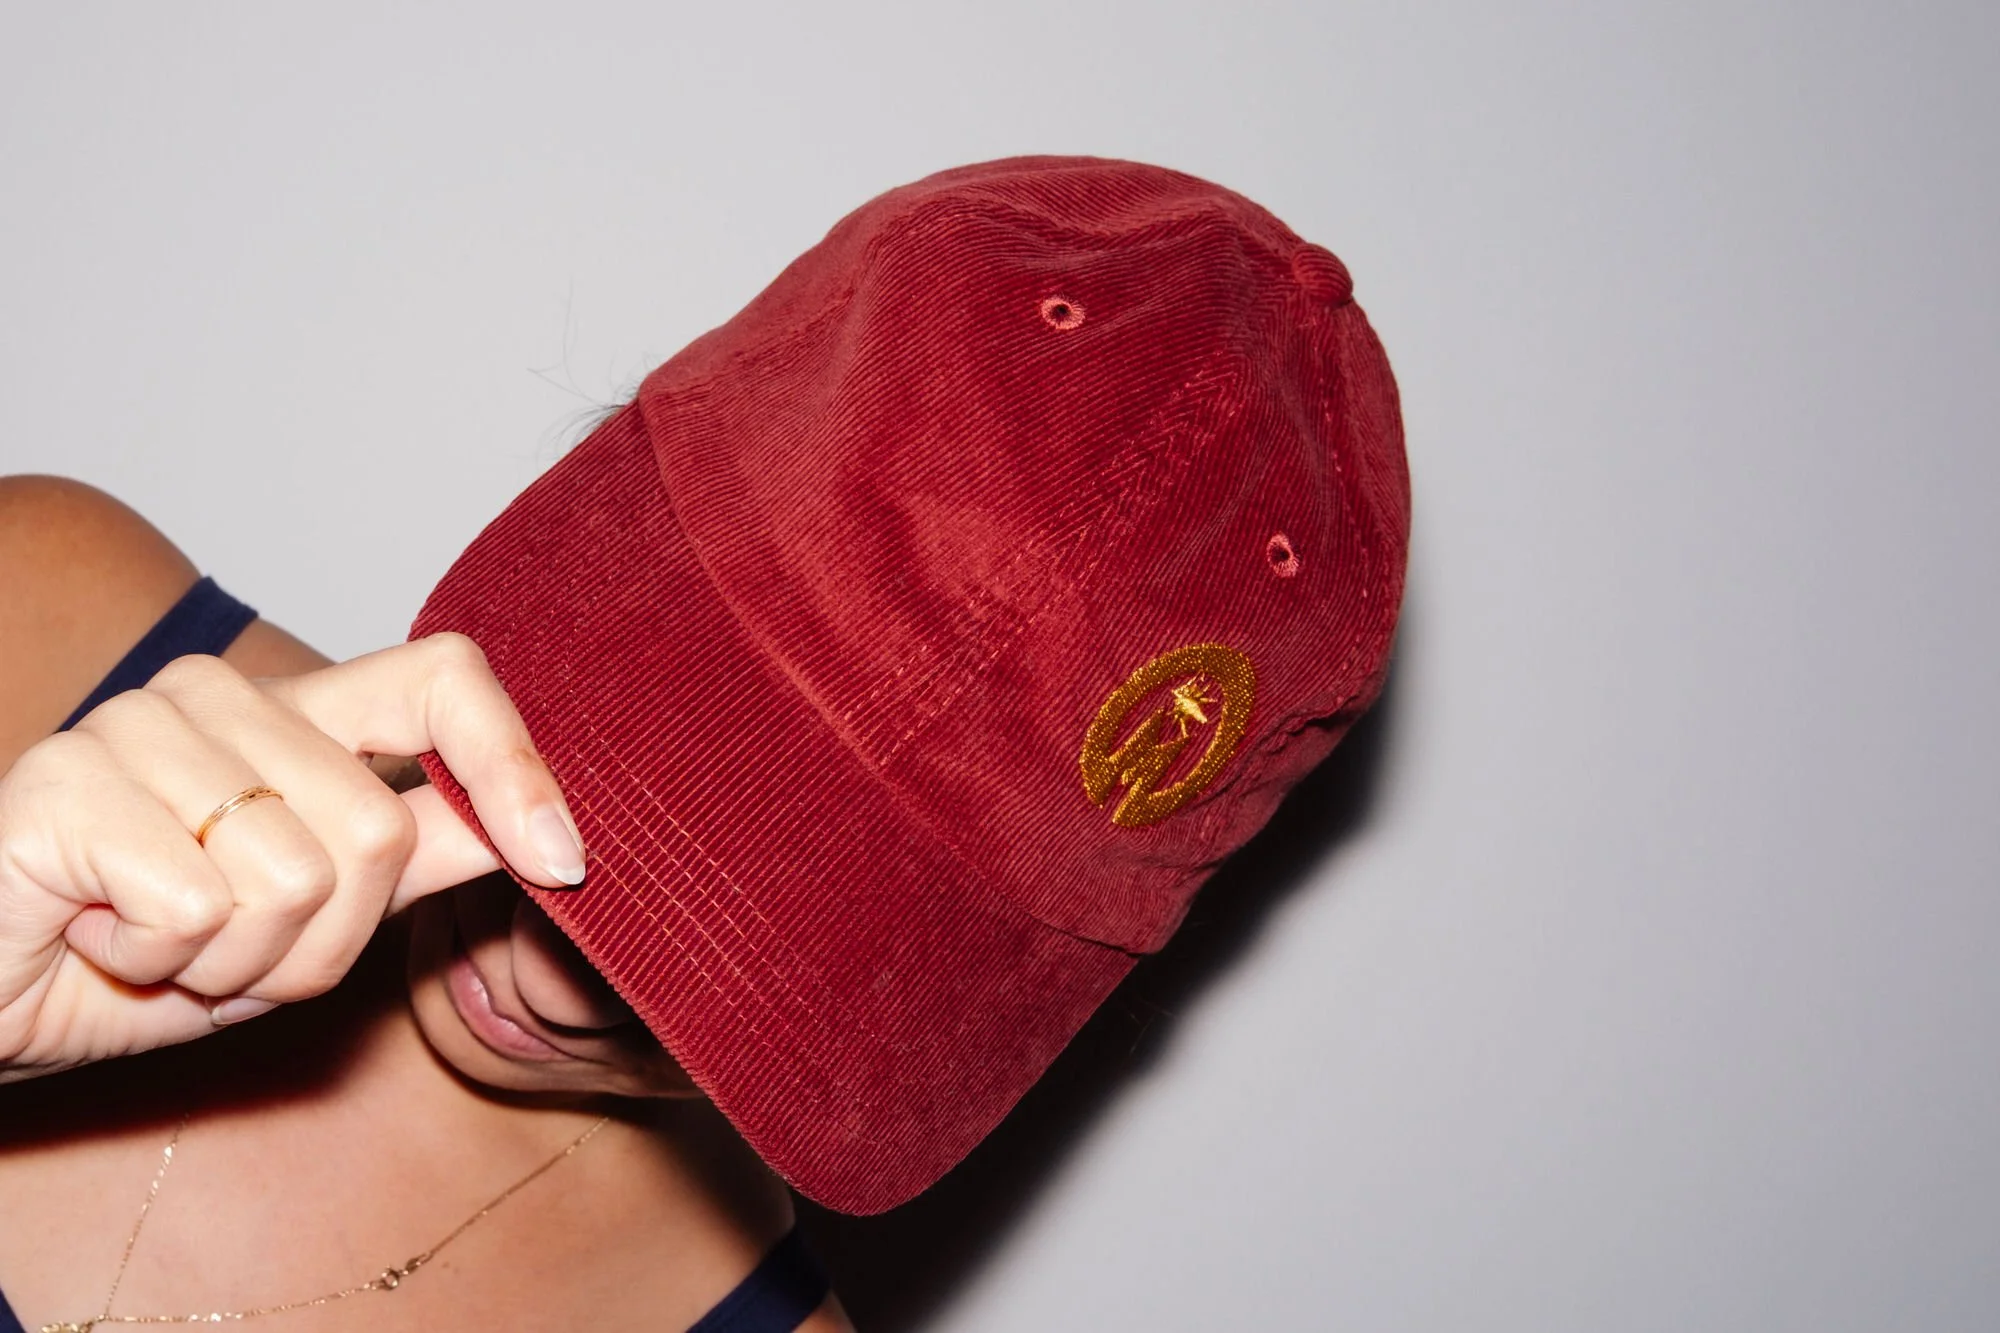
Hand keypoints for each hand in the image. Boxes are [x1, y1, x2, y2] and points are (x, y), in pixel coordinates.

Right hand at [0, 632, 583, 1079]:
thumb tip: (547, 835)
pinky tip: (99, 937)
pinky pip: (196, 905)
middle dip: (322, 943)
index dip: (516, 764)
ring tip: (159, 941)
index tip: (560, 859)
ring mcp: (139, 724)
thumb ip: (421, 861)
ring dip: (236, 960)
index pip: (443, 678)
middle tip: (230, 949)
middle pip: (381, 830)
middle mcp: (221, 696)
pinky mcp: (66, 779)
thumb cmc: (148, 955)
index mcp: (296, 716)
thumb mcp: (313, 920)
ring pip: (296, 877)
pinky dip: (155, 961)